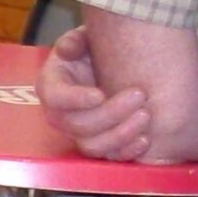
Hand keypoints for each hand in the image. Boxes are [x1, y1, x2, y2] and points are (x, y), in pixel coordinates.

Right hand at [37, 25, 150, 158]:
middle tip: (140, 95)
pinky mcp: (99, 145)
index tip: (100, 94)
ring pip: (92, 146)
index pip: (55, 98)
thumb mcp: (83, 39)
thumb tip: (68, 50)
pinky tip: (145, 139)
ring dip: (120, 134)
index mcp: (52, 85)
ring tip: (146, 115)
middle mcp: (60, 114)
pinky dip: (127, 152)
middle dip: (110, 114)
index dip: (75, 100)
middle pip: (77, 125)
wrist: (110, 67)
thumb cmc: (94, 51)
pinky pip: (109, 157)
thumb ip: (75, 40)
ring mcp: (79, 133)